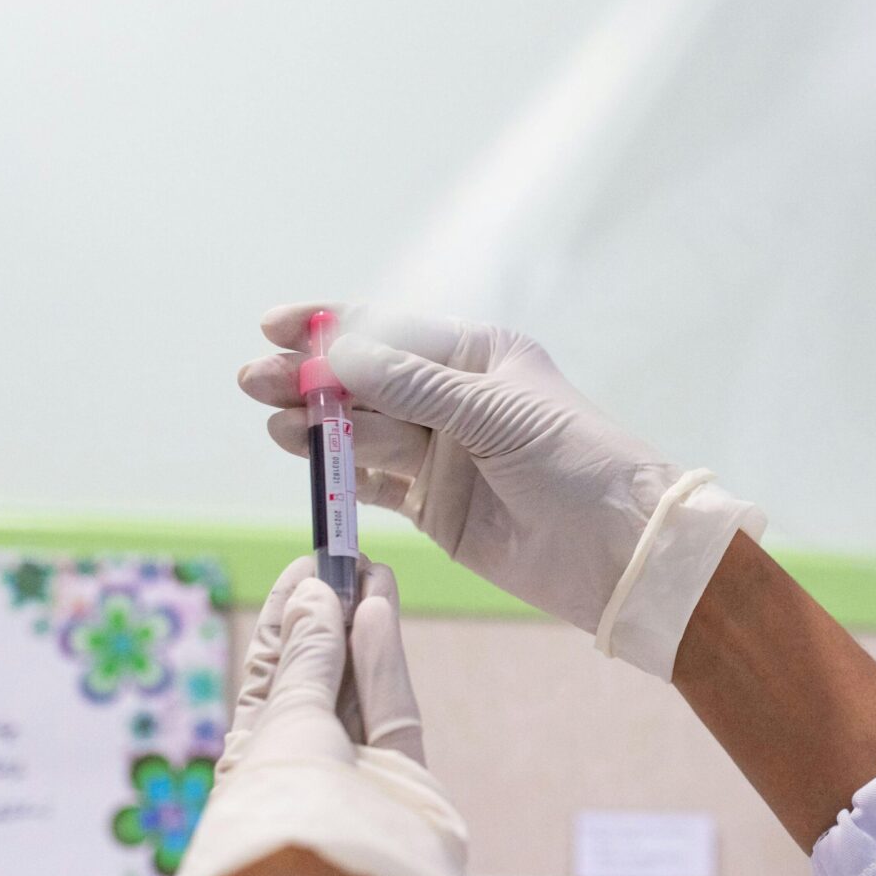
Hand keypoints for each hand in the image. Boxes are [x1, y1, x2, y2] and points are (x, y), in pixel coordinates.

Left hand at [163, 558, 467, 875]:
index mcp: (254, 760)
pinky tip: (378, 607)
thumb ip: (308, 657)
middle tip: (343, 557)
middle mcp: (304, 763)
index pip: (271, 674)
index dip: (288, 618)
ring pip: (359, 684)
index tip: (305, 565)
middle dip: (329, 615)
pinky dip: (384, 657)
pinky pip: (390, 706)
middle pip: (319, 675)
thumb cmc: (285, 809)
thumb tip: (314, 594)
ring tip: (370, 570)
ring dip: (362, 625)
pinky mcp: (403, 776)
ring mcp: (357, 770)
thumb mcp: (284, 718)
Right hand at [239, 303, 764, 679]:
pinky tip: (301, 452)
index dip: (331, 327)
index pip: (391, 331)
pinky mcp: (434, 505)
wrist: (619, 549)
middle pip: (367, 380)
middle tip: (255, 380)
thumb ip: (414, 384)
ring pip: (363, 430)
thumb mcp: (494, 412)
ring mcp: (442, 453)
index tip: (277, 326)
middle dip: (311, 378)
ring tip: (276, 420)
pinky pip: (373, 479)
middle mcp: (456, 398)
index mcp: (479, 355)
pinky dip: (337, 467)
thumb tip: (341, 352)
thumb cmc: (577, 461)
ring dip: (317, 423)